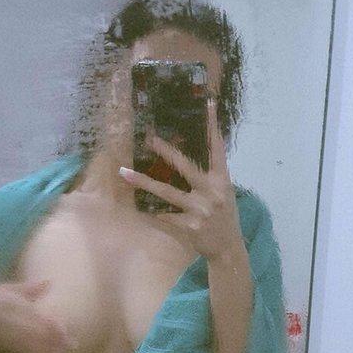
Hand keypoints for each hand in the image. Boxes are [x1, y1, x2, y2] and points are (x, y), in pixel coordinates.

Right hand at [0, 280, 72, 352]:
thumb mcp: (5, 289)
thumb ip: (29, 289)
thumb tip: (50, 282)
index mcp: (15, 306)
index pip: (39, 318)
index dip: (54, 327)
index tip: (66, 332)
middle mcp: (13, 322)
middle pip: (39, 334)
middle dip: (56, 341)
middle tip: (72, 346)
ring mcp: (7, 335)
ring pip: (31, 345)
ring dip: (48, 351)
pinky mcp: (2, 345)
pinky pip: (20, 352)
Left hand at [119, 99, 242, 259]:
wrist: (228, 248)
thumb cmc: (224, 214)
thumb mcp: (223, 190)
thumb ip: (210, 172)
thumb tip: (194, 148)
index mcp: (222, 179)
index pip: (216, 148)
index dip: (210, 126)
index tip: (205, 105)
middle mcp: (213, 191)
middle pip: (186, 166)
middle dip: (166, 151)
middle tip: (148, 137)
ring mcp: (201, 209)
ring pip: (167, 191)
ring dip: (144, 181)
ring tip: (124, 172)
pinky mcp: (190, 226)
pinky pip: (165, 216)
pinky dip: (150, 211)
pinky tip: (134, 206)